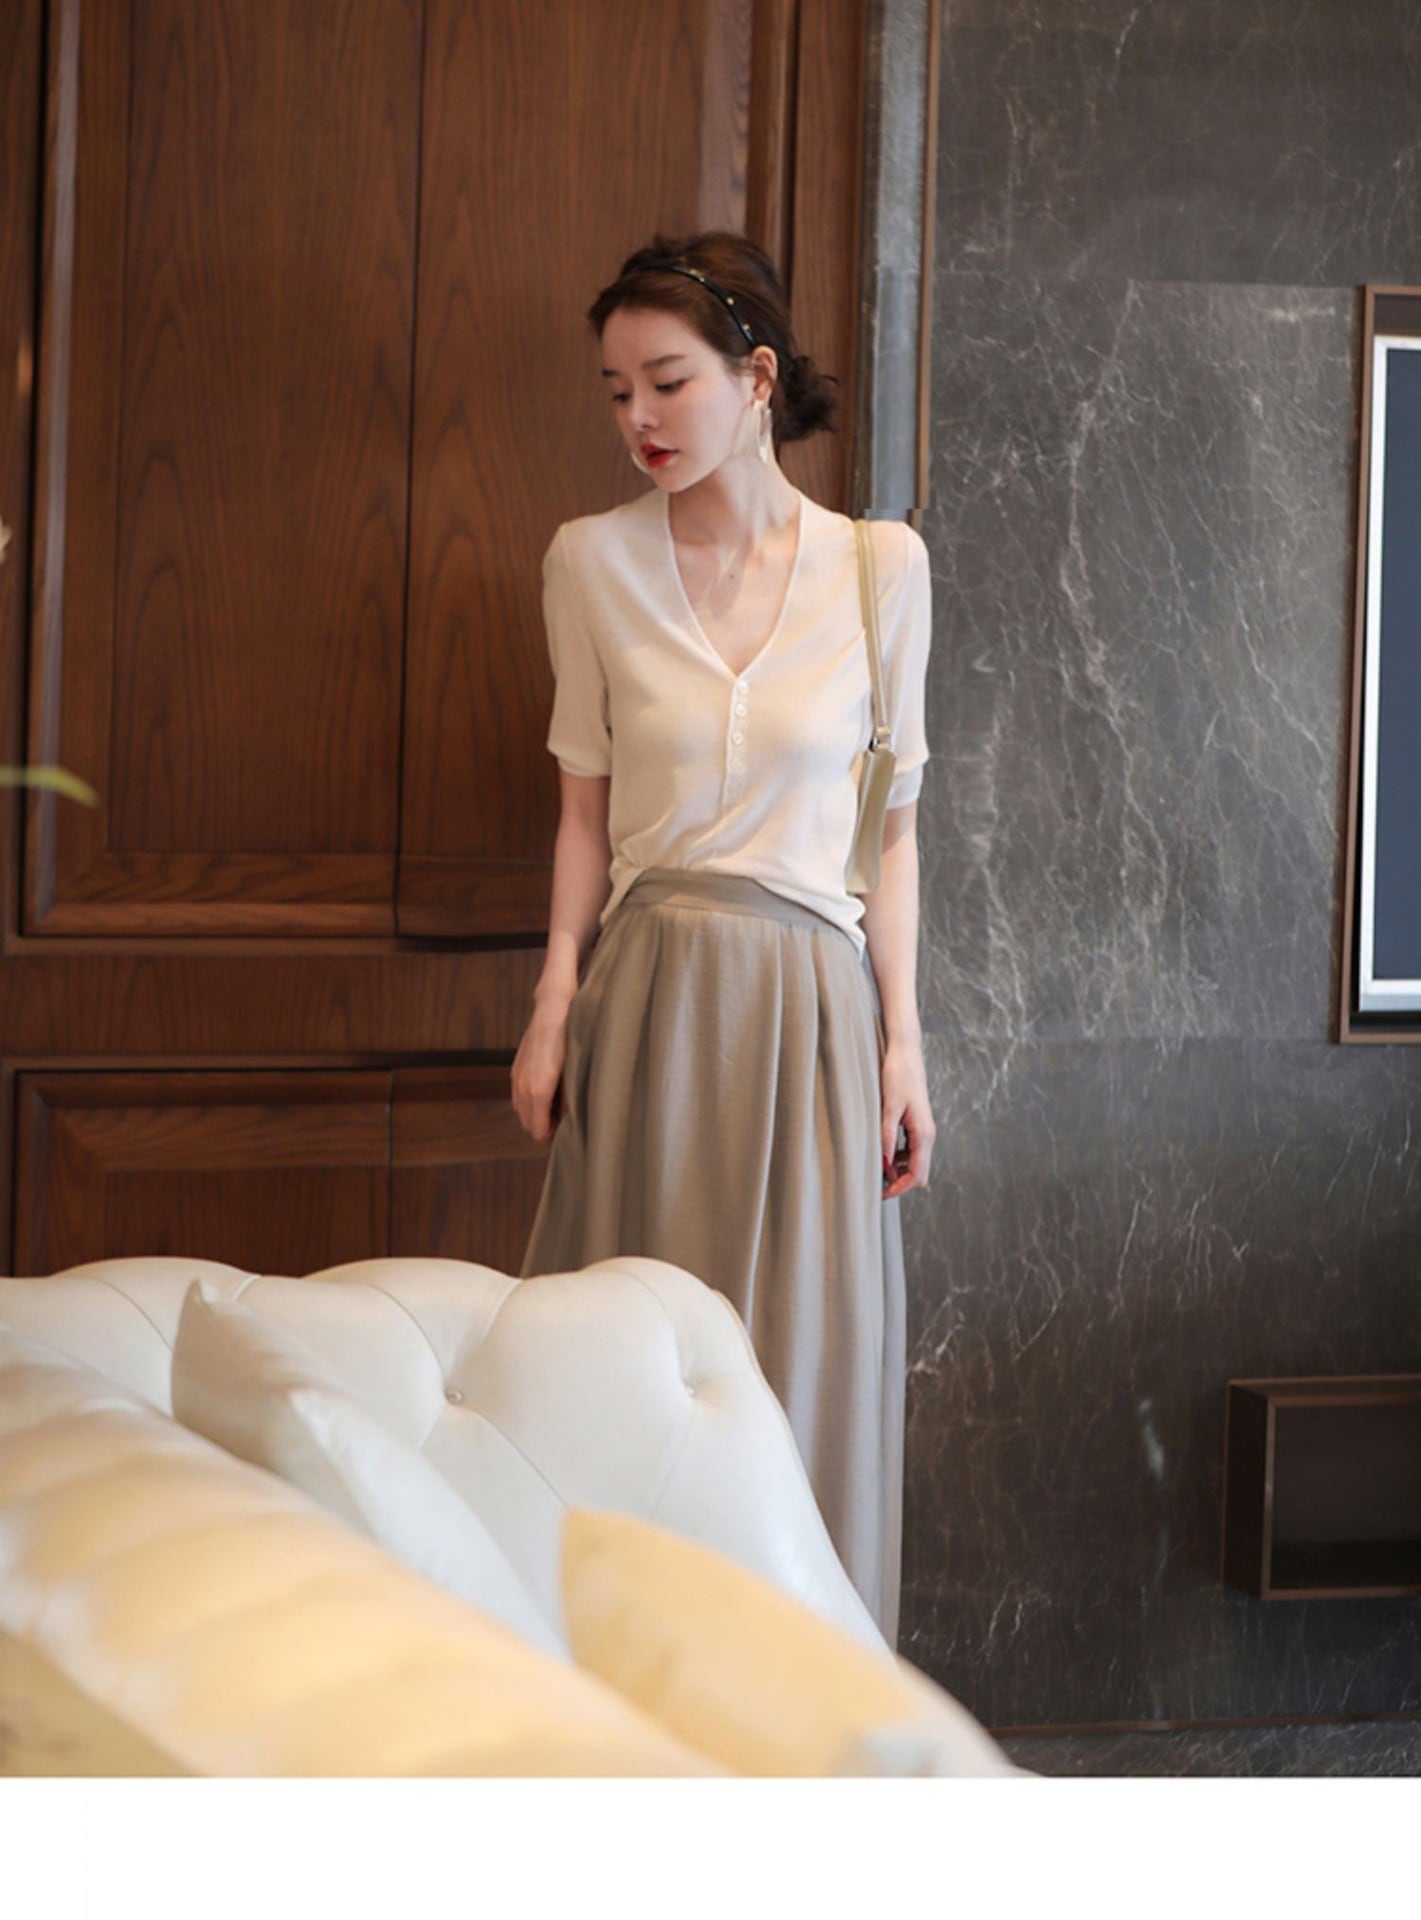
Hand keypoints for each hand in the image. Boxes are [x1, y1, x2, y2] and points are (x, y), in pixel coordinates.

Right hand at [511, 1000, 570, 1142]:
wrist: (553, 1008)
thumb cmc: (571, 1039)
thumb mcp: (576, 1071)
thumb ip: (570, 1098)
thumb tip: (570, 1118)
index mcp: (538, 1090)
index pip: (537, 1130)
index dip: (551, 1136)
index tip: (566, 1133)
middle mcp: (523, 1087)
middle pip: (528, 1124)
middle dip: (544, 1127)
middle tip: (564, 1122)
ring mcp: (517, 1077)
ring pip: (521, 1110)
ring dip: (535, 1114)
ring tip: (557, 1109)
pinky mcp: (516, 1069)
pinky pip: (518, 1096)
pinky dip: (529, 1102)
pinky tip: (546, 1094)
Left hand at [880, 1040, 933, 1198]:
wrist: (906, 1054)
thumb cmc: (898, 1076)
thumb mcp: (889, 1107)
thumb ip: (886, 1135)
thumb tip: (883, 1164)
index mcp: (924, 1134)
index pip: (917, 1174)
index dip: (900, 1188)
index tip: (880, 1194)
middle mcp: (927, 1136)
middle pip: (918, 1173)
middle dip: (899, 1183)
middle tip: (874, 1185)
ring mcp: (923, 1131)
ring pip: (914, 1163)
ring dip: (897, 1171)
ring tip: (874, 1168)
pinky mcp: (916, 1125)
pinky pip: (910, 1151)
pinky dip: (897, 1157)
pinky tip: (881, 1151)